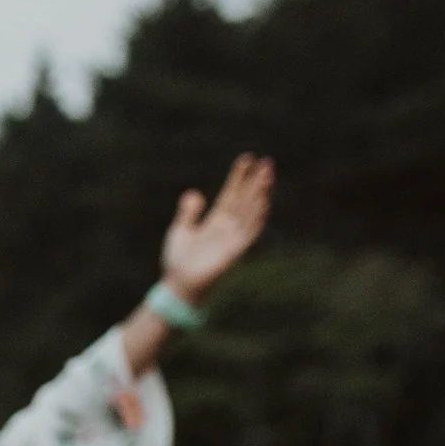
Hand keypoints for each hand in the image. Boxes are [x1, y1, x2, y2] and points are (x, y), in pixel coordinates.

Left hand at [160, 153, 274, 302]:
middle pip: (245, 200)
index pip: (231, 194)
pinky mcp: (235, 252)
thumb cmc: (178, 262)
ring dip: (260, 194)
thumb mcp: (180, 231)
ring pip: (250, 212)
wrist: (177, 286)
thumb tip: (193, 193)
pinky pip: (250, 232)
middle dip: (255, 182)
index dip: (238, 177)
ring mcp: (233, 239)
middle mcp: (228, 228)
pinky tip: (264, 202)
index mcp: (216, 221)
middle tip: (266, 161)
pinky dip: (257, 217)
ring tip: (267, 175)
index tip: (246, 159)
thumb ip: (188, 213)